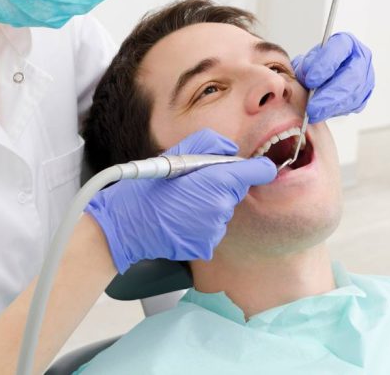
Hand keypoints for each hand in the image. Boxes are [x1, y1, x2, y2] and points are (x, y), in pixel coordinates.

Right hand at [85, 129, 275, 272]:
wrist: (127, 223)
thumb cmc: (149, 186)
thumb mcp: (177, 153)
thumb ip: (210, 144)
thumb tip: (232, 150)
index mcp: (216, 180)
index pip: (254, 173)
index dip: (259, 169)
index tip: (261, 168)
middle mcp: (220, 207)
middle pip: (236, 192)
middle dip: (222, 186)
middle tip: (194, 184)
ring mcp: (214, 229)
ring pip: (223, 212)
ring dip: (210, 207)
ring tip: (183, 204)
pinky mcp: (207, 245)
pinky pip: (213, 230)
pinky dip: (202, 225)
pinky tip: (182, 220)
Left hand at [292, 32, 374, 122]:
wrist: (324, 75)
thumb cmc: (315, 65)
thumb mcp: (307, 60)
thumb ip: (305, 66)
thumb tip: (306, 77)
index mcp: (346, 42)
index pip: (339, 49)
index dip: (324, 65)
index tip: (310, 80)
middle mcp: (360, 58)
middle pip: (351, 76)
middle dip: (330, 95)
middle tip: (312, 107)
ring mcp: (366, 77)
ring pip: (354, 94)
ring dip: (332, 107)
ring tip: (315, 114)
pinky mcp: (364, 94)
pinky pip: (354, 105)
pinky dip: (337, 111)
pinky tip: (324, 113)